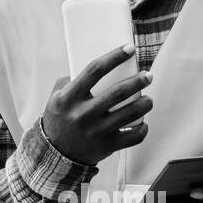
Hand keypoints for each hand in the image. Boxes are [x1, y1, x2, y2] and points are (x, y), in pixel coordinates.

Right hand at [41, 43, 152, 166]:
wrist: (55, 153)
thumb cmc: (59, 118)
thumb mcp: (55, 97)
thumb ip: (70, 80)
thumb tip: (98, 66)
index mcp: (69, 98)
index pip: (94, 70)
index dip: (114, 57)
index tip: (130, 48)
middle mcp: (83, 114)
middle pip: (118, 92)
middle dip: (138, 81)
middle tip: (148, 76)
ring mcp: (96, 131)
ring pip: (131, 113)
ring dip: (145, 103)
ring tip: (148, 99)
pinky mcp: (107, 146)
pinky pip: (134, 136)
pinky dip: (142, 128)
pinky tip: (142, 121)